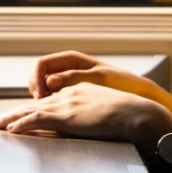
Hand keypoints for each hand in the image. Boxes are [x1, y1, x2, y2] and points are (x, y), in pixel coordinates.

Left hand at [0, 82, 171, 148]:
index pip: (50, 99)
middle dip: (15, 111)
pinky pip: (38, 118)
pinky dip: (23, 123)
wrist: (135, 112)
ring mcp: (67, 102)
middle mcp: (69, 93)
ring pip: (32, 109)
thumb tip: (81, 121)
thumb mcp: (104, 108)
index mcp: (79, 90)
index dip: (33, 107)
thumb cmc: (127, 115)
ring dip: (12, 117)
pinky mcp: (66, 114)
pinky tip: (12, 129)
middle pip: (36, 102)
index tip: (20, 115)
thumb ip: (89, 111)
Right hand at [29, 50, 158, 100]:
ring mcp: (68, 80)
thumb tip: (49, 81)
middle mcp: (67, 67)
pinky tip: (53, 114)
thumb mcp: (98, 78)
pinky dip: (48, 104)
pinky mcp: (72, 93)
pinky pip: (53, 96)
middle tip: (39, 107)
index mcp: (71, 58)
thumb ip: (73, 78)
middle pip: (38, 75)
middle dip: (34, 89)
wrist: (137, 93)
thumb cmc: (120, 82)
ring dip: (40, 98)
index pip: (41, 64)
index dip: (35, 80)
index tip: (39, 97)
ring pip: (43, 87)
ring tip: (44, 112)